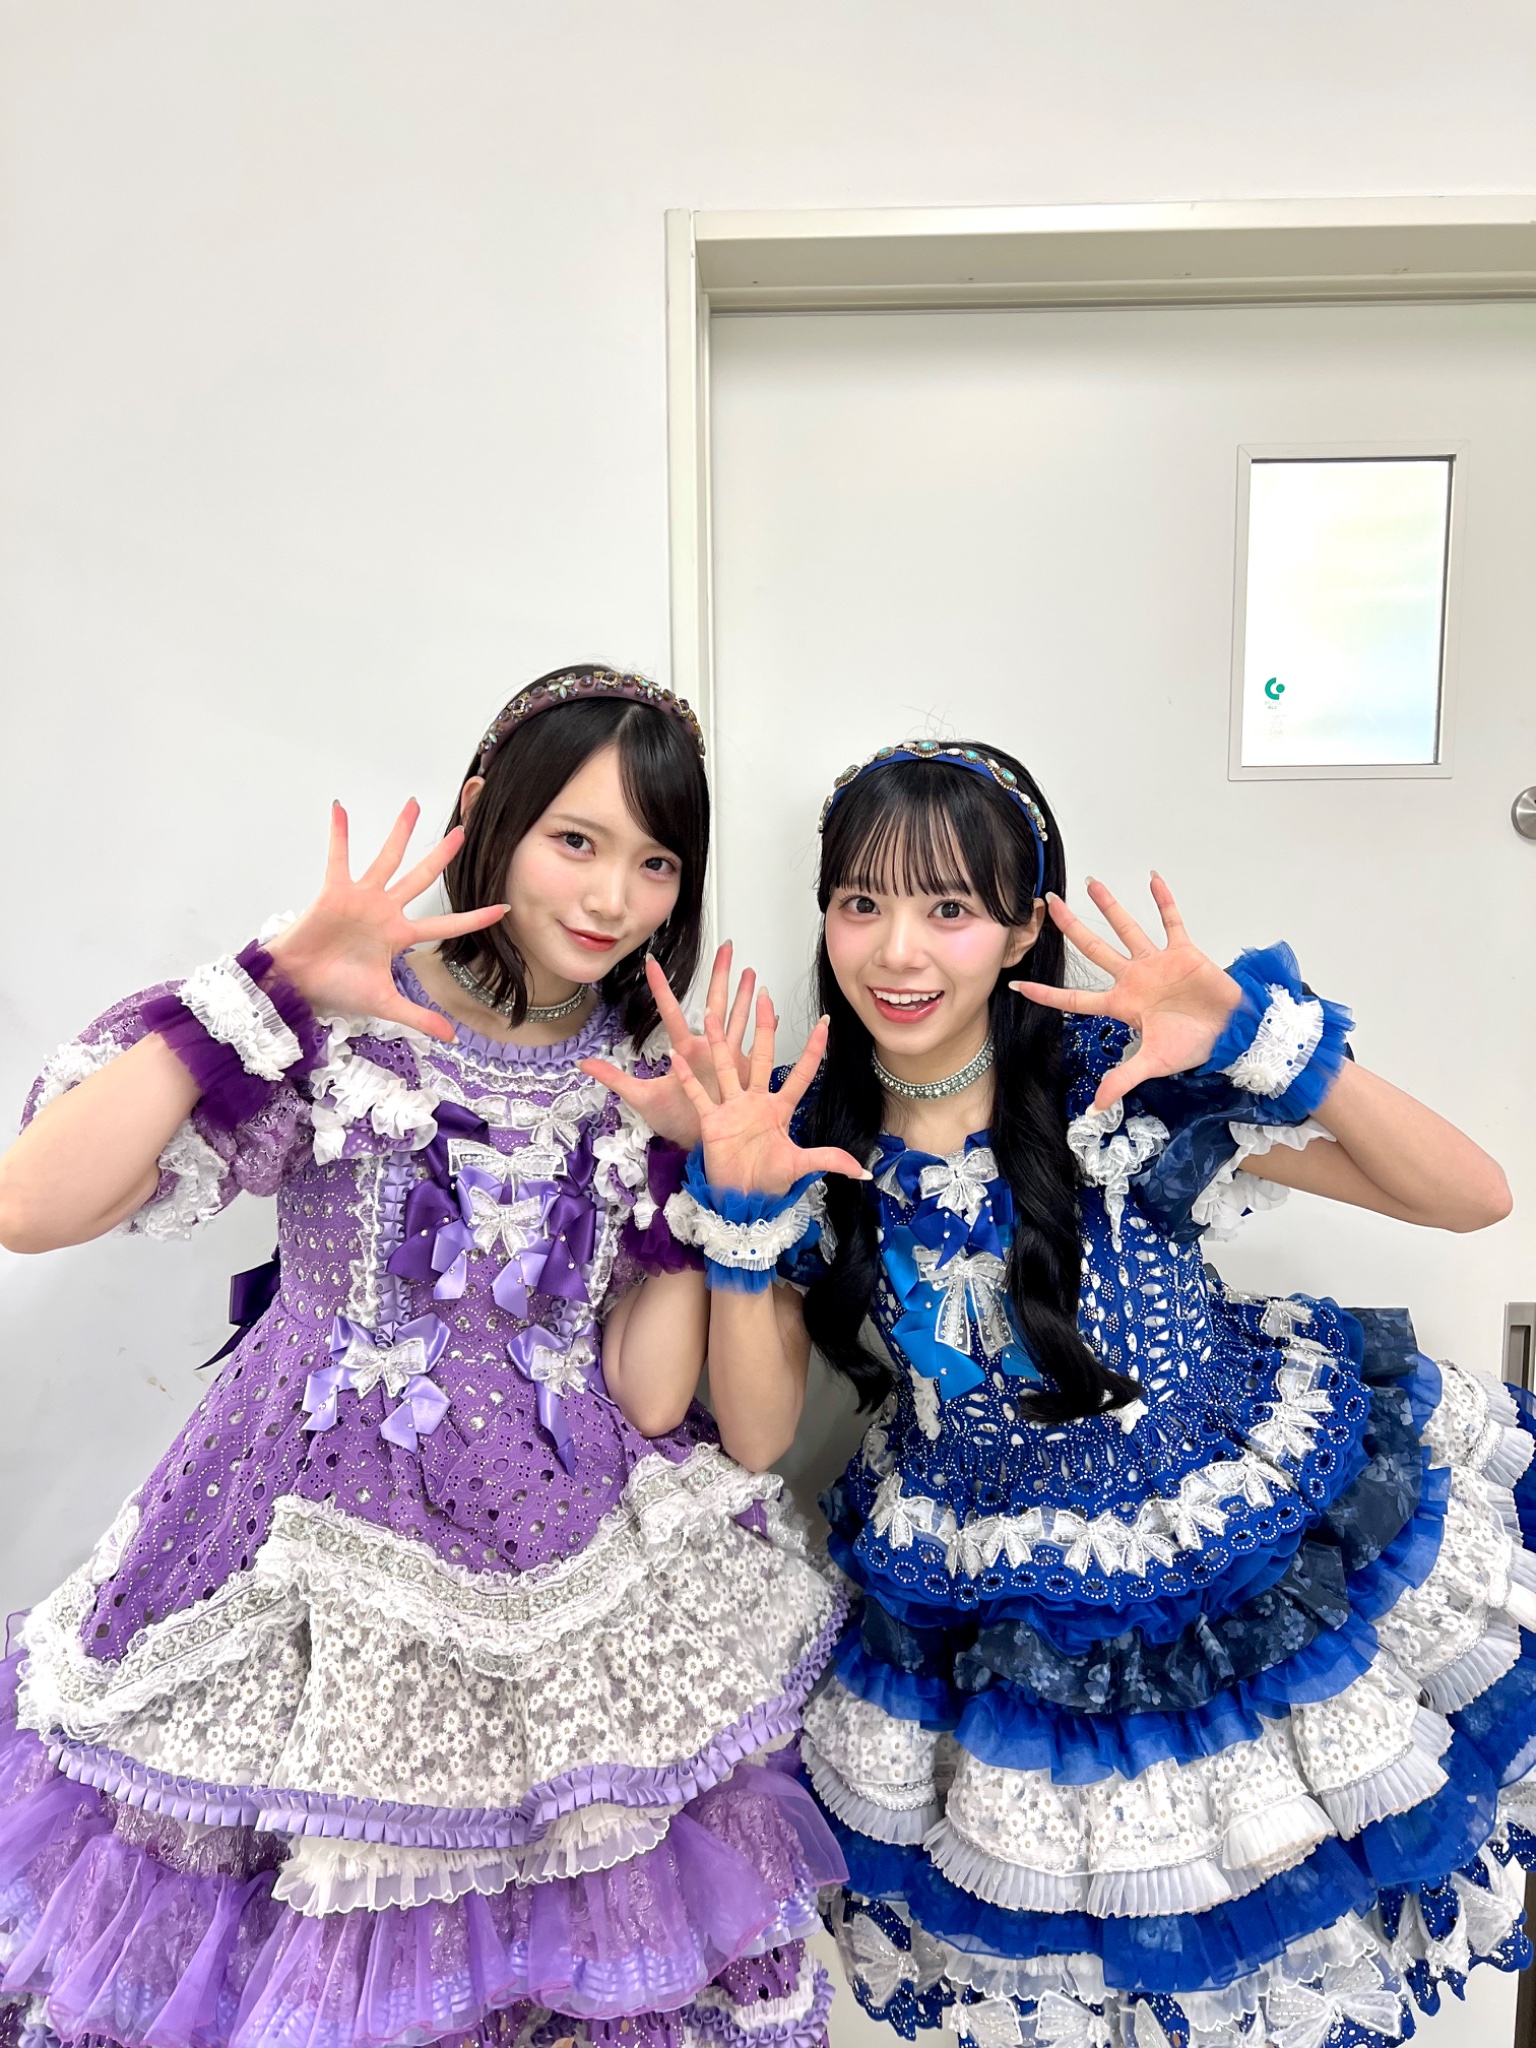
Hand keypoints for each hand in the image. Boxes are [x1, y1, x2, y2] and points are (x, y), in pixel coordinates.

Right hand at [265, 800, 508, 1042]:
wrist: (296, 985)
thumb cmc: (336, 990)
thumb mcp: (384, 1004)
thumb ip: (419, 1017)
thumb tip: (452, 1039)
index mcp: (400, 935)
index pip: (446, 926)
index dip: (474, 918)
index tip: (503, 908)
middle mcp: (385, 911)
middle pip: (421, 878)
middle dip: (441, 856)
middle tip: (462, 831)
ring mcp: (361, 899)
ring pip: (387, 859)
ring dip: (400, 832)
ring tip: (414, 804)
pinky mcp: (335, 892)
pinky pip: (339, 858)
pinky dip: (339, 834)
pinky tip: (340, 808)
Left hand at [579, 944, 758, 1147]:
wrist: (700, 1144)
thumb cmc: (675, 1122)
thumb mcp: (641, 1098)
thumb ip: (614, 1078)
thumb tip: (582, 1065)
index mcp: (684, 1050)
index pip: (671, 1011)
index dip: (661, 987)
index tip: (652, 962)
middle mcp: (707, 1048)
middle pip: (715, 1002)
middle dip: (720, 974)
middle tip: (724, 947)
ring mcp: (727, 1056)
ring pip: (738, 1017)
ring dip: (745, 994)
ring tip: (749, 971)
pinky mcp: (744, 1070)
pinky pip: (756, 1042)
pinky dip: (764, 1026)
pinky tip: (769, 1011)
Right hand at [671, 999, 868, 1194]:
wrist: (741, 1200)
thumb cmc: (770, 1182)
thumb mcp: (800, 1167)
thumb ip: (829, 1161)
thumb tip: (863, 1172)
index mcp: (779, 1109)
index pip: (800, 1073)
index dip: (813, 1050)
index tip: (825, 1024)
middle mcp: (755, 1101)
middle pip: (761, 1056)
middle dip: (763, 1026)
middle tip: (763, 995)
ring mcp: (732, 1108)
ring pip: (726, 1068)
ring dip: (720, 1043)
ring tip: (713, 1014)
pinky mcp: (712, 1121)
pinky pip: (699, 1095)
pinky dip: (688, 1079)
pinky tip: (678, 1056)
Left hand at [1011, 874, 1242, 1112]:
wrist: (1232, 1033)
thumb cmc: (1194, 1045)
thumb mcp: (1153, 1064)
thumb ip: (1123, 1079)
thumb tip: (1096, 1108)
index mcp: (1122, 1004)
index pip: (1075, 999)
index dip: (1046, 994)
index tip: (1016, 983)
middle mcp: (1133, 979)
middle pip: (1094, 949)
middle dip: (1072, 927)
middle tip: (1050, 904)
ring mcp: (1156, 962)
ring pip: (1127, 928)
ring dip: (1111, 906)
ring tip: (1091, 883)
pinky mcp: (1183, 952)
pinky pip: (1171, 921)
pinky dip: (1163, 901)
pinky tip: (1153, 879)